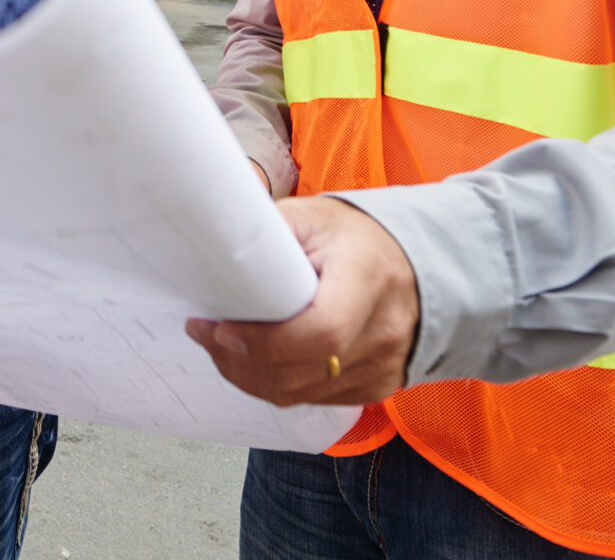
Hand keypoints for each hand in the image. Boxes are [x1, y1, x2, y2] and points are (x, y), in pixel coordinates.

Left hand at [186, 196, 419, 406]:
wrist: (410, 264)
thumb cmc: (353, 238)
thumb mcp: (311, 217)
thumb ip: (267, 233)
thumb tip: (213, 246)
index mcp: (369, 277)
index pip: (322, 330)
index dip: (266, 341)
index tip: (222, 328)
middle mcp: (384, 328)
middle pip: (300, 372)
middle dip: (240, 359)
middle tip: (204, 333)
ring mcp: (384, 365)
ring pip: (299, 393)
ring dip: (249, 375)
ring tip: (221, 344)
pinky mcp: (376, 387)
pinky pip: (312, 399)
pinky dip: (275, 384)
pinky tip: (255, 359)